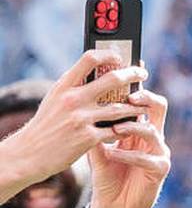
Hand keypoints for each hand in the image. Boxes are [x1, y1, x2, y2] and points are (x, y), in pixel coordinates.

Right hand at [2, 50, 149, 196]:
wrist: (29, 153)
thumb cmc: (46, 124)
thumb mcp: (55, 99)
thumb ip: (74, 86)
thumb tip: (98, 71)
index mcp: (63, 86)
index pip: (89, 59)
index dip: (108, 54)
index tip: (120, 56)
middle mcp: (73, 99)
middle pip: (112, 80)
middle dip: (133, 74)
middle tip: (143, 74)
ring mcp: (81, 118)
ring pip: (120, 108)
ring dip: (137, 107)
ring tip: (146, 105)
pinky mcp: (88, 138)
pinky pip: (116, 130)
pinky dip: (125, 129)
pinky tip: (132, 128)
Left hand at [87, 89, 170, 207]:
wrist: (113, 206)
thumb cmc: (108, 175)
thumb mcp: (98, 148)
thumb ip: (97, 129)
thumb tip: (83, 104)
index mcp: (140, 129)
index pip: (144, 102)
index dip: (138, 87)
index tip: (126, 74)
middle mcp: (154, 138)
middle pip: (159, 108)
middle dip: (146, 99)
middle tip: (130, 96)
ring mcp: (159, 153)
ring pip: (153, 132)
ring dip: (133, 128)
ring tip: (114, 128)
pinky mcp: (160, 170)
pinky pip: (147, 159)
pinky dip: (128, 155)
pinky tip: (112, 154)